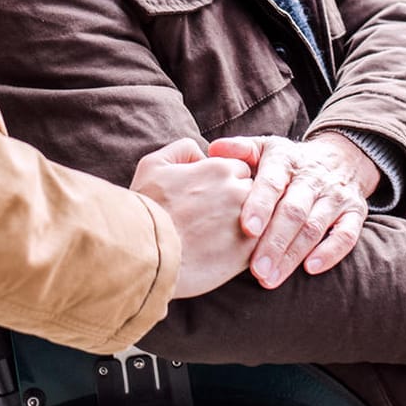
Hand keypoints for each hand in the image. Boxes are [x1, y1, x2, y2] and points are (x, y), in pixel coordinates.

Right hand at [130, 137, 257, 298]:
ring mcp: (247, 223)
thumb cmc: (146, 210)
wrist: (146, 256)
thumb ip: (182, 149)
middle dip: (240, 199)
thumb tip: (201, 153)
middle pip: (252, 190)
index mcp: (220, 168)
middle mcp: (238, 191)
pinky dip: (248, 245)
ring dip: (248, 222)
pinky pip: (259, 243)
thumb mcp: (153, 165)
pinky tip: (227, 252)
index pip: (239, 167)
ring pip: (259, 217)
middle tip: (217, 215)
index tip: (212, 195)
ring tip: (221, 235)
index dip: (226, 181)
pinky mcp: (248, 253)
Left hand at [206, 133, 377, 288]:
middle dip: (274, 242)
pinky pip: (347, 235)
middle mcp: (312, 177)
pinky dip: (330, 252)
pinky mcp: (355, 212)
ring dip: (293, 255)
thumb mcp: (265, 148)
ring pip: (315, 226)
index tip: (247, 229)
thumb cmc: (287, 162)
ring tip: (270, 278)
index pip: (273, 182)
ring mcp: (335, 195)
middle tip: (256, 270)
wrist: (339, 157)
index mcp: (285, 159)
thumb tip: (213, 150)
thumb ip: (240, 150)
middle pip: (294, 211)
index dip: (260, 205)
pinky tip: (310, 269)